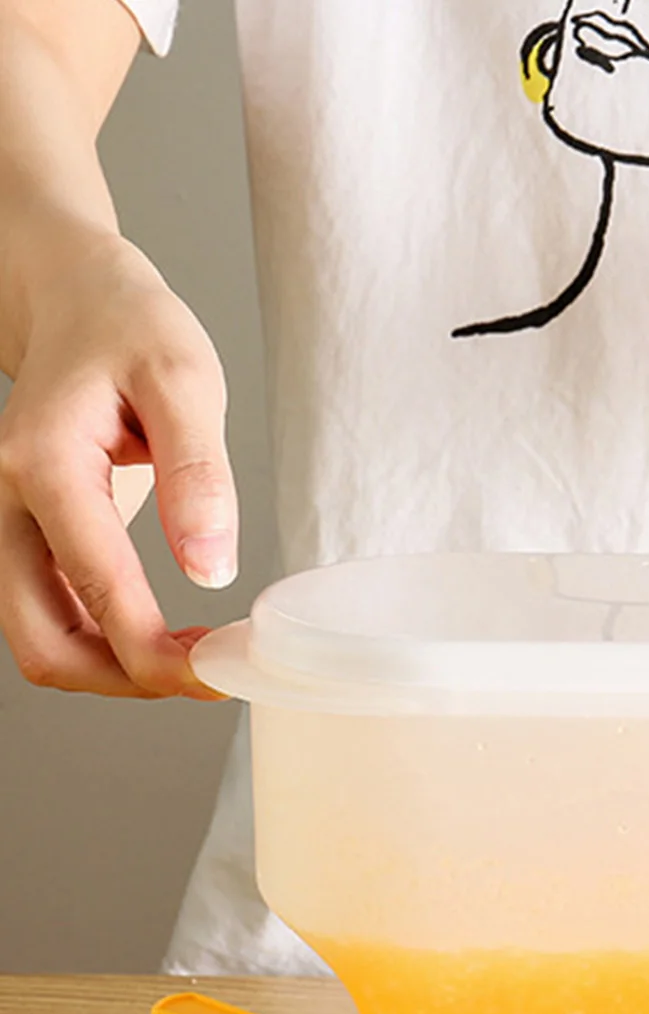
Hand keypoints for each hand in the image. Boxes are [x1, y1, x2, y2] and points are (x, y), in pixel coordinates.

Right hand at [0, 229, 235, 698]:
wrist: (78, 299)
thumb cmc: (132, 329)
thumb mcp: (186, 381)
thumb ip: (198, 476)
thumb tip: (211, 572)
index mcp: (43, 466)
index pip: (99, 593)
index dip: (161, 656)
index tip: (226, 670)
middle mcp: (5, 505)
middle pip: (46, 644)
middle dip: (128, 680)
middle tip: (211, 677)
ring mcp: (9, 526)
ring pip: (43, 641)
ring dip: (117, 669)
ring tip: (198, 657)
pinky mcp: (28, 537)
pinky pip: (54, 616)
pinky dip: (108, 643)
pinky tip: (168, 635)